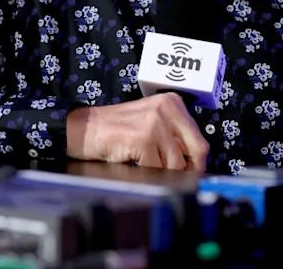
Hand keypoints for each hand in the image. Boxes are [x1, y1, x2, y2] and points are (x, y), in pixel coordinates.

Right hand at [66, 93, 208, 170]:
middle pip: (196, 151)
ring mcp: (155, 122)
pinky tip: (133, 163)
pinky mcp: (143, 138)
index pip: (200, 140)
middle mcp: (167, 108)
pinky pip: (157, 169)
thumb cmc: (115, 130)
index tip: (190, 174)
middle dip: (188, 171)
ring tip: (145, 166)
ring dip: (162, 173)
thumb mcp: (150, 123)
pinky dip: (146, 174)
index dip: (197, 162)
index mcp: (172, 103)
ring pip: (176, 165)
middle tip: (176, 180)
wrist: (83, 128)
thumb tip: (195, 165)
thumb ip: (173, 137)